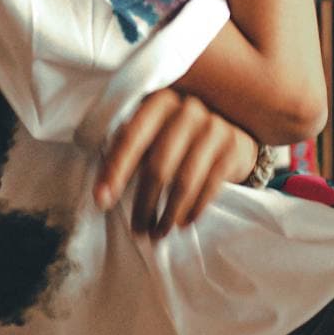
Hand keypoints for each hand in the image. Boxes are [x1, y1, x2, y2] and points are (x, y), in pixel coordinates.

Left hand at [93, 89, 259, 238]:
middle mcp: (187, 110)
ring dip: (168, 214)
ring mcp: (213, 127)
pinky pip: (209, 187)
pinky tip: (182, 222)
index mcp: (159, 102)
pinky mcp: (232, 147)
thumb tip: (101, 194)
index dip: (115, 171)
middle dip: (144, 204)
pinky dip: (193, 209)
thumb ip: (128, 152)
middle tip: (137, 229)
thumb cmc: (179, 138)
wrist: (231, 132)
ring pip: (184, 181)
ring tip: (158, 232)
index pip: (131, 138)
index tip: (102, 201)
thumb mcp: (153, 135)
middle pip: (158, 166)